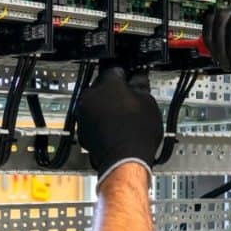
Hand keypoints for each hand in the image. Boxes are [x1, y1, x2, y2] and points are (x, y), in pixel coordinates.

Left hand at [75, 64, 162, 181]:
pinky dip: (100, 123)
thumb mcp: (148, 103)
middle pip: (102, 87)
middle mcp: (90, 96)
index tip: (133, 81)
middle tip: (130, 101)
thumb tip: (139, 78)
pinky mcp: (82, 131)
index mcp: (107, 83)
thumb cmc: (137, 134)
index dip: (127, 75)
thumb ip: (141, 85)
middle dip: (114, 92)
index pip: (115, 70)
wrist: (125, 160)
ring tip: (124, 118)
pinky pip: (91, 121)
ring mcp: (83, 114)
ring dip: (106, 107)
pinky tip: (115, 129)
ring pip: (95, 104)